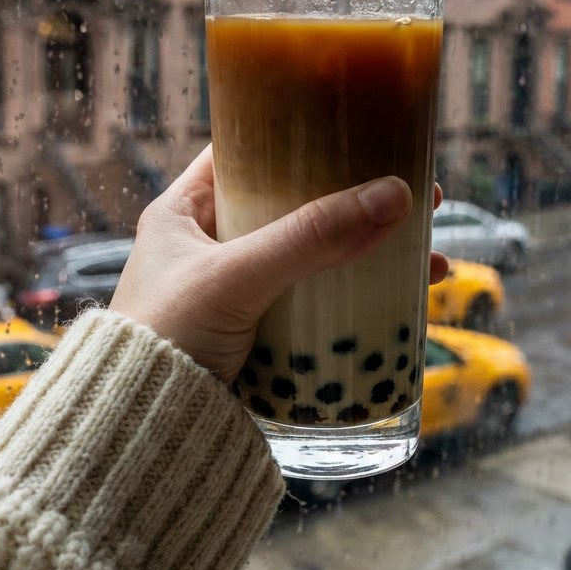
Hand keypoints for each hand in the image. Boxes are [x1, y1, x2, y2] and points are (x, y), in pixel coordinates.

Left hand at [110, 145, 447, 384]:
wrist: (137, 439)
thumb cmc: (164, 342)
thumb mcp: (236, 279)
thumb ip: (309, 238)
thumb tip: (393, 196)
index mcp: (183, 213)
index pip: (246, 152)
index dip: (300, 135)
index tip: (358, 130)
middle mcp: (208, 247)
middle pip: (297, 207)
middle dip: (357, 203)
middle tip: (420, 195)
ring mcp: (235, 294)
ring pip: (315, 259)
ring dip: (369, 255)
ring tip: (432, 260)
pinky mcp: (256, 339)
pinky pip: (317, 307)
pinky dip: (358, 303)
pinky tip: (404, 304)